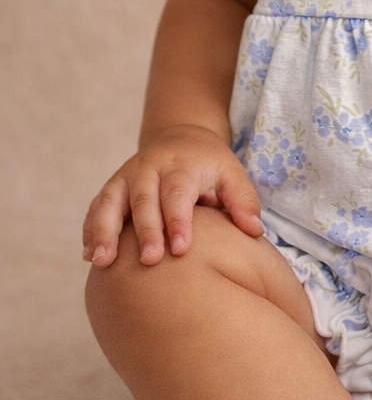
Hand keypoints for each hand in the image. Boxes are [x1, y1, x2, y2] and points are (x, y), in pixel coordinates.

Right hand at [83, 124, 263, 266]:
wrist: (180, 138)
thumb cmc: (210, 166)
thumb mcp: (232, 175)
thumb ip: (243, 201)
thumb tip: (254, 231)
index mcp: (181, 165)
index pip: (178, 192)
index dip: (178, 220)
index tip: (182, 249)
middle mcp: (148, 168)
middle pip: (143, 199)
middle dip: (145, 231)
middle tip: (149, 261)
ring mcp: (125, 177)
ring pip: (110, 202)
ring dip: (104, 231)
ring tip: (102, 261)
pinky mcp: (111, 188)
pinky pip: (95, 208)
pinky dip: (90, 230)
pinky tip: (89, 256)